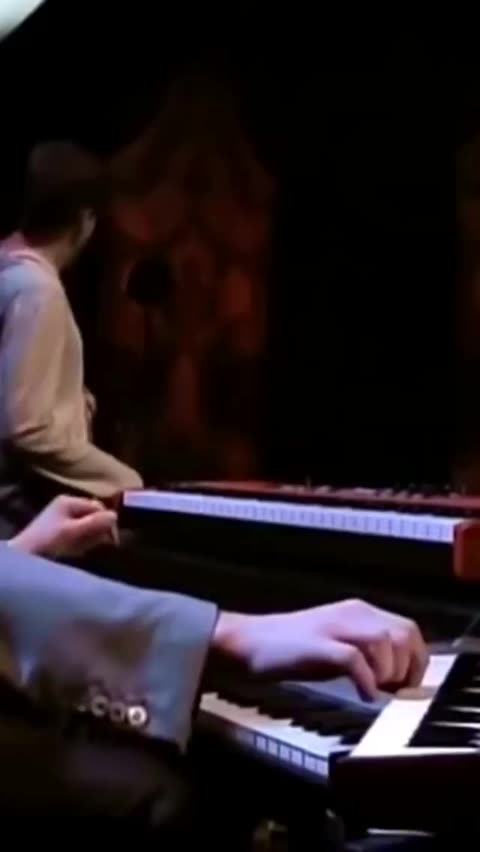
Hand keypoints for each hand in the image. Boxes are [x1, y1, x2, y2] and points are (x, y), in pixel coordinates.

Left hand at [10, 496, 118, 558]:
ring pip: (87, 525)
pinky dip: (83, 541)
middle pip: (93, 515)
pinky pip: (79, 533)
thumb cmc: (48, 541)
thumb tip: (115, 516)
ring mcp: (62, 518)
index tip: (113, 539)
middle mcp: (66, 506)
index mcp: (69, 501)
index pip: (97, 507)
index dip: (107, 521)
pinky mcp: (60, 531)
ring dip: (92, 536)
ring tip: (90, 548)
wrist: (25, 556)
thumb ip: (94, 523)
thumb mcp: (73, 531)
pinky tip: (80, 550)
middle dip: (100, 529)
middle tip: (105, 545)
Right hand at [212, 598, 428, 699]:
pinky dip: (366, 682)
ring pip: (385, 641)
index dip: (416, 659)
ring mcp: (335, 628)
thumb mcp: (337, 641)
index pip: (408, 629)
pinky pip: (355, 660)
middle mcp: (352, 614)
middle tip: (393, 691)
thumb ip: (366, 650)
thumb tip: (395, 676)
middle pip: (403, 633)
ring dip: (388, 673)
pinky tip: (362, 695)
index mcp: (358, 611)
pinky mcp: (319, 645)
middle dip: (407, 667)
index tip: (407, 684)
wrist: (250, 640)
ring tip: (376, 690)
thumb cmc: (291, 647)